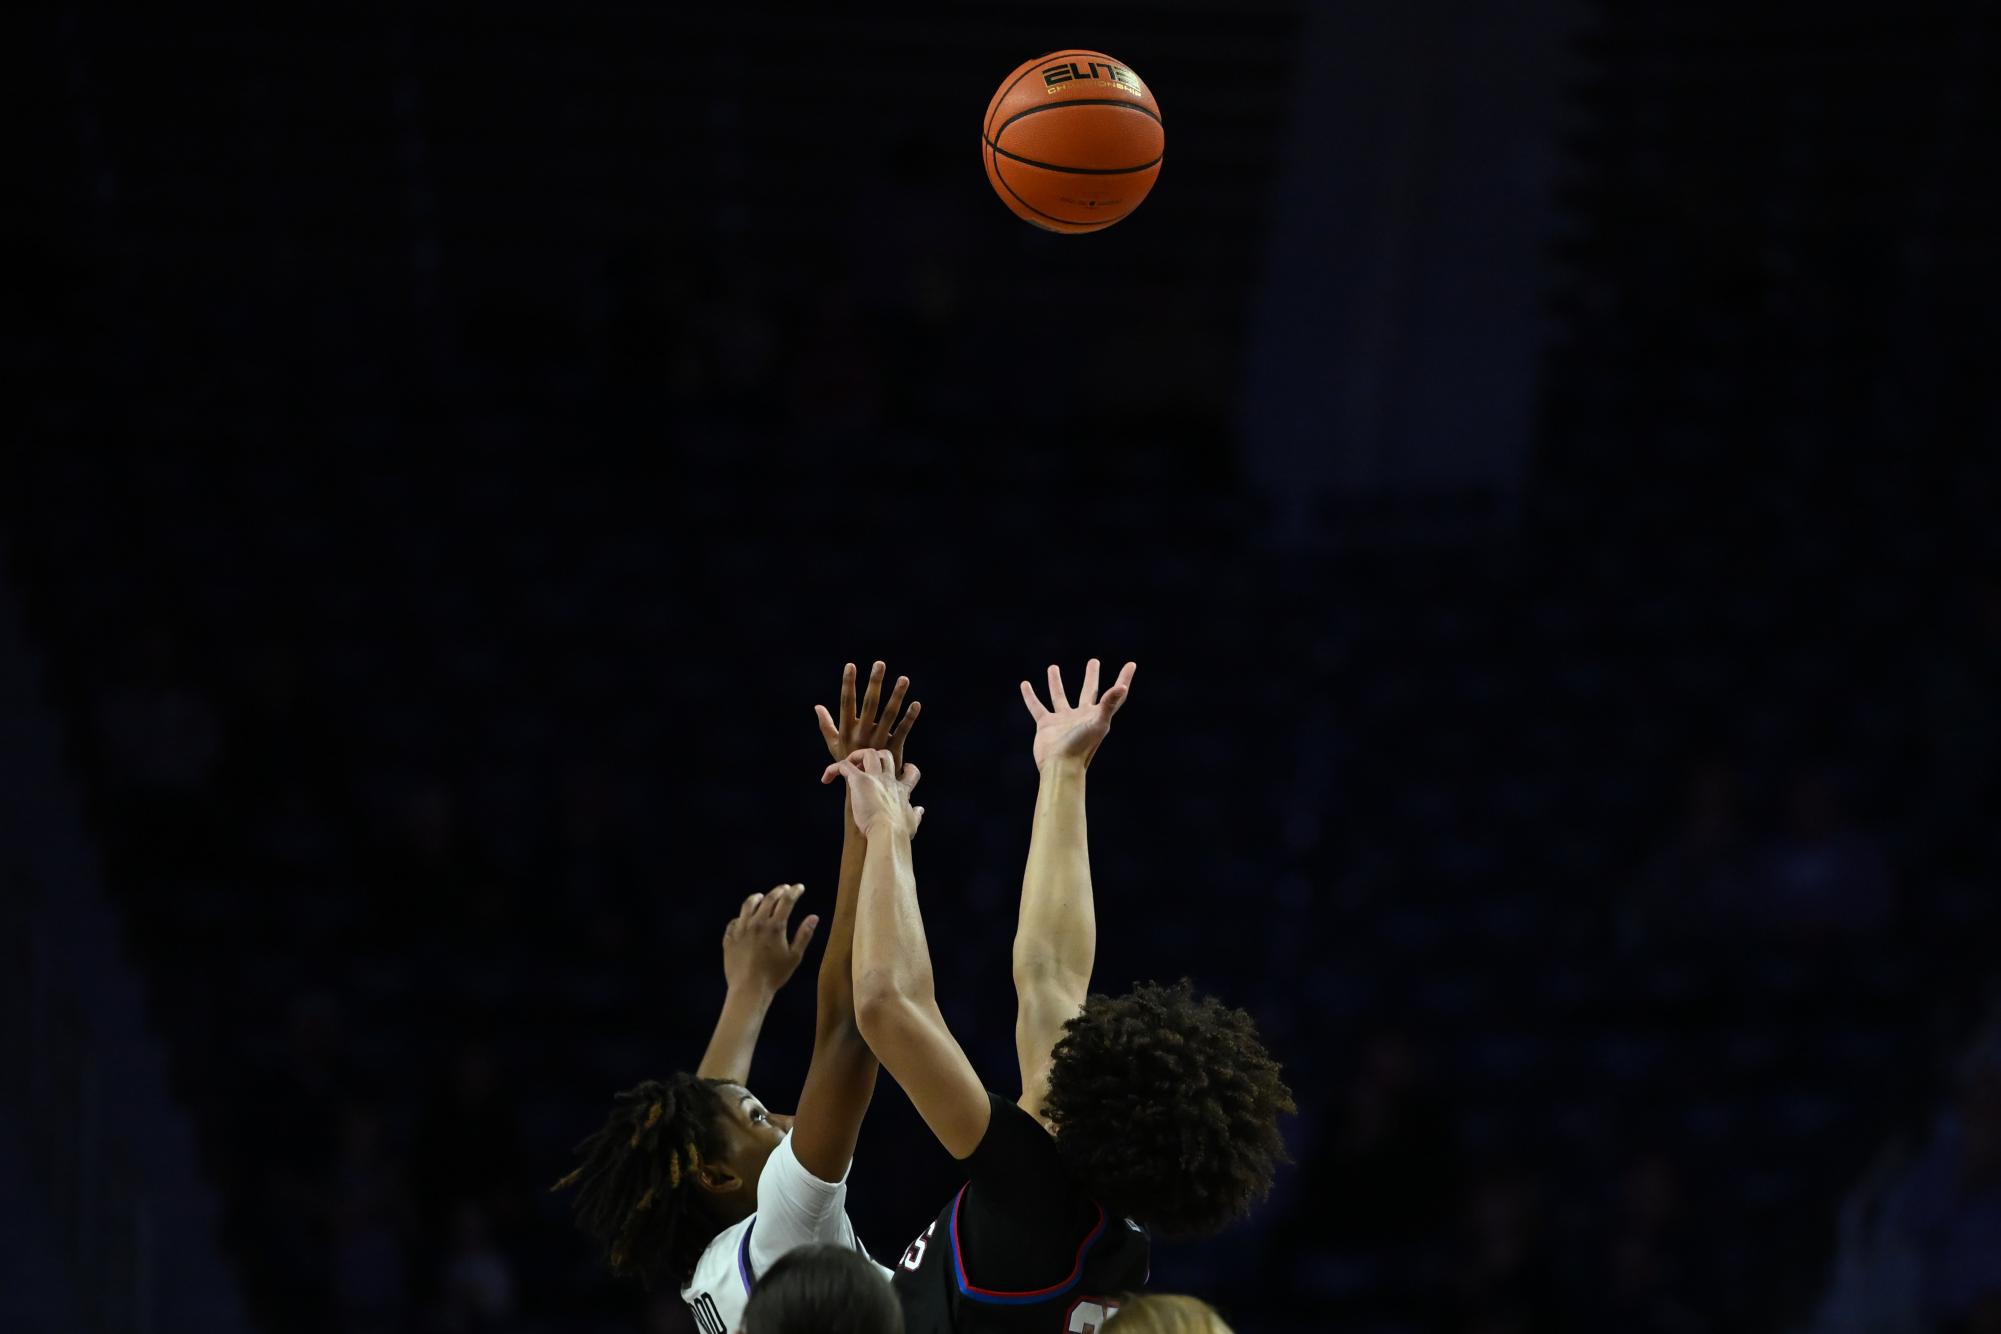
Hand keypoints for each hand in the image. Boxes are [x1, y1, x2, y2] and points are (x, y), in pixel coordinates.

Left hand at [722, 884, 819, 995]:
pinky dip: (742, 917)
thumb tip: (814, 917)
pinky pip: (735, 921)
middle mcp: (756, 923)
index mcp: (774, 926)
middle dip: (779, 891)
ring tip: (762, 897)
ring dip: (757, 898)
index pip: (786, 901)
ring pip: (748, 905)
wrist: (749, 989)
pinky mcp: (729, 938)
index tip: (799, 887)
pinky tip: (745, 919)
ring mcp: (740, 929)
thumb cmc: (775, 975)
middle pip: (768, 898)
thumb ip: (804, 935)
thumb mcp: (794, 956)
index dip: (794, 891)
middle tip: (785, 889)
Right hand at [816, 660, 922, 768]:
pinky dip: (909, 718)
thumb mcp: (834, 744)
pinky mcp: (892, 749)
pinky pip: (902, 731)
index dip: (848, 684)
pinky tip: (916, 703)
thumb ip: (826, 724)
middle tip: (879, 664)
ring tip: (904, 678)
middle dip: (874, 683)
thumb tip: (817, 706)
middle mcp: (862, 734)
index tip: (850, 665)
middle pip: (869, 704)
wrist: (862, 790)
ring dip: (897, 696)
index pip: (846, 702)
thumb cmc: (847, 762)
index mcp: (847, 730)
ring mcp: (878, 741)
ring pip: (889, 715)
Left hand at [821, 748, 923, 838]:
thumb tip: (920, 810)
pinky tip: (826, 778)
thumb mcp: (912, 822)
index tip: (902, 770)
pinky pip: (843, 766)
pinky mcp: (859, 781)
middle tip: (866, 767)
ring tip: (849, 767)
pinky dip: (833, 769)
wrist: (888, 833)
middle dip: (877, 756)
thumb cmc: (899, 832)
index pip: (910, 773)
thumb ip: (916, 815)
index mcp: (902, 791)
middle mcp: (889, 780)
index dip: (906, 769)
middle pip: (886, 756)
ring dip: (857, 756)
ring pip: (868, 753)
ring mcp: (875, 778)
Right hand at [1020, 659, 1134, 770]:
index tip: (1131, 664)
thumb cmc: (1082, 746)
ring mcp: (1063, 720)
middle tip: (1093, 661)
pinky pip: (1037, 706)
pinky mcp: (1046, 725)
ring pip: (1059, 697)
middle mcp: (1081, 716)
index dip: (1124, 679)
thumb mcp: (1098, 722)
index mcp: (1098, 715)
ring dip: (1056, 682)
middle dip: (1091, 677)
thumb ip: (1109, 703)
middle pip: (1089, 692)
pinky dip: (1030, 696)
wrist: (1060, 765)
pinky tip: (1025, 684)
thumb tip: (1122, 687)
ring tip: (1052, 667)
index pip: (1114, 695)